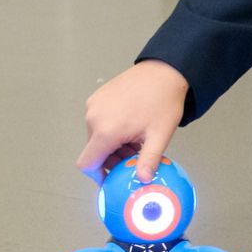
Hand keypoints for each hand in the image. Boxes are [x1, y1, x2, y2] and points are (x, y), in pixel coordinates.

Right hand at [76, 60, 189, 182]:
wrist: (164, 71)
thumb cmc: (163, 102)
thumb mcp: (159, 135)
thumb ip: (148, 160)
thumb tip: (142, 179)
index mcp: (105, 130)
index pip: (87, 163)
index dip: (97, 176)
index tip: (111, 180)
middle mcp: (93, 117)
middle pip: (94, 150)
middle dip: (112, 160)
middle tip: (134, 159)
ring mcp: (93, 106)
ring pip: (97, 137)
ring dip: (113, 145)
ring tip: (136, 142)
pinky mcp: (97, 97)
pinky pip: (98, 121)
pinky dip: (111, 130)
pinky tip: (131, 127)